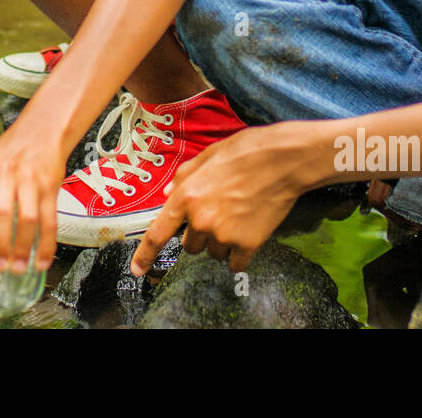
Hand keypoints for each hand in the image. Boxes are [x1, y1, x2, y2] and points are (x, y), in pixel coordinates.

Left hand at [0, 124, 66, 273]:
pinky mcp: (50, 186)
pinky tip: (40, 261)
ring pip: (28, 217)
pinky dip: (46, 243)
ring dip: (24, 247)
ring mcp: (31, 179)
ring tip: (17, 268)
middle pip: (4, 212)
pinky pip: (49, 218)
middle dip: (2, 243)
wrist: (38, 132)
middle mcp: (6, 173)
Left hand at [130, 123, 307, 275]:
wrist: (284, 160)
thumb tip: (168, 194)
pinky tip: (249, 234)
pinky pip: (235, 263)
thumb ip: (184, 177)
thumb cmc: (246, 151)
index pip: (158, 233)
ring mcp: (224, 234)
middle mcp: (200, 219)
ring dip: (221, 243)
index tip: (137, 271)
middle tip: (220, 213)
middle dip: (200, 234)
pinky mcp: (247, 244)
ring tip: (239, 217)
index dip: (145, 255)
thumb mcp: (207, 155)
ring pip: (214, 253)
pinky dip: (240, 254)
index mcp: (186, 195)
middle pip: (190, 246)